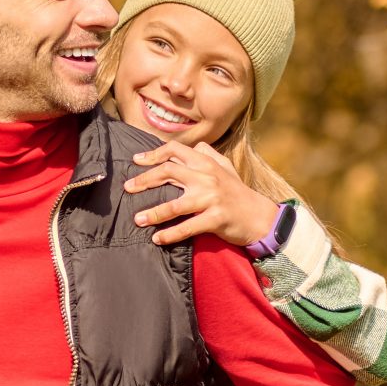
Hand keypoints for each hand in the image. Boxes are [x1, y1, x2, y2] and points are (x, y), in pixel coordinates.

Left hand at [123, 140, 277, 247]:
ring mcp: (212, 198)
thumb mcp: (225, 168)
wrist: (259, 216)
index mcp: (206, 163)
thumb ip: (208, 155)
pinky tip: (157, 239)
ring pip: (175, 205)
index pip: (175, 151)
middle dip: (145, 181)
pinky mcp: (215, 219)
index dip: (153, 154)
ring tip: (137, 219)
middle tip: (127, 189)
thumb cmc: (237, 192)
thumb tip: (193, 147)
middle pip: (169, 173)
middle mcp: (207, 177)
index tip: (136, 160)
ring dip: (153, 213)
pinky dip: (170, 234)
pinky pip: (187, 227)